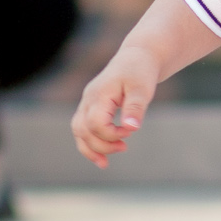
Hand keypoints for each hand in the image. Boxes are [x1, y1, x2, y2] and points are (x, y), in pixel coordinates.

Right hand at [72, 43, 161, 167]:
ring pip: (78, 131)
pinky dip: (89, 144)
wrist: (136, 57)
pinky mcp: (90, 107)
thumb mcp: (142, 88)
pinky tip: (102, 156)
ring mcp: (87, 103)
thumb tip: (131, 128)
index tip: (130, 131)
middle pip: (83, 130)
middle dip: (102, 145)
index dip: (112, 134)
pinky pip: (83, 129)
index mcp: (99, 94)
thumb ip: (136, 108)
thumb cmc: (140, 71)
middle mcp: (88, 99)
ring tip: (105, 163)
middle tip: (124, 148)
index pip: (95, 123)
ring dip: (90, 149)